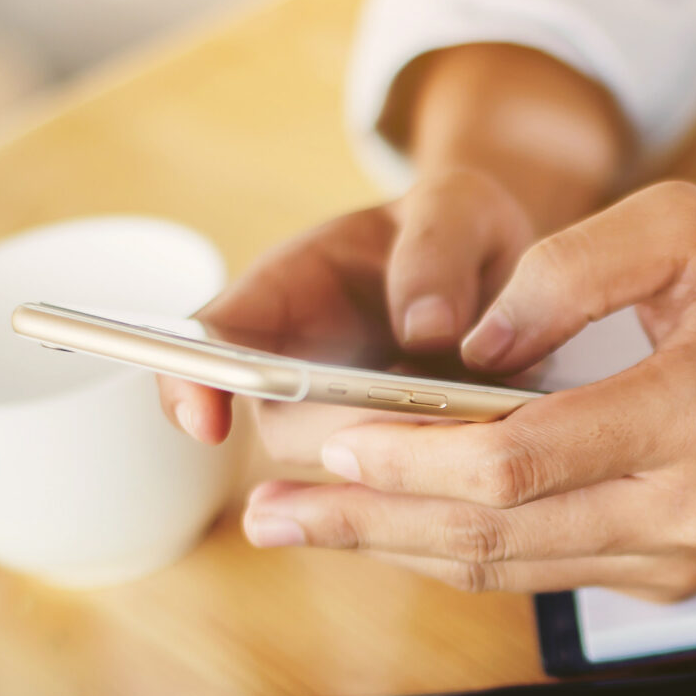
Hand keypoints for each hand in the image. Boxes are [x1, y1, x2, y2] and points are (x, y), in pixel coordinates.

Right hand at [158, 41, 625, 454]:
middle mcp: (299, 362)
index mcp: (287, 289)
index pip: (211, 339)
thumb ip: (436, 252)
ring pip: (342, 468)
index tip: (209, 425)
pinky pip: (394, 486)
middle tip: (434, 414)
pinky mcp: (392, 455)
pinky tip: (493, 450)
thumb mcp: (456, 209)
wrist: (502, 266)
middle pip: (284, 424)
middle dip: (345, 432)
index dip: (193, 382)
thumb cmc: (458, 226)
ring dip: (402, 459)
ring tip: (481, 416)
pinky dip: (438, 479)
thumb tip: (427, 332)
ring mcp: (341, 417)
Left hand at [238, 181, 695, 600]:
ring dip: (396, 545)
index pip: (521, 461)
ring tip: (300, 523)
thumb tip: (465, 339)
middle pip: (495, 534)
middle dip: (367, 519)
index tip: (330, 436)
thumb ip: (568, 268)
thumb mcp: (687, 228)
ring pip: (511, 568)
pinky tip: (392, 523)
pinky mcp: (678, 577)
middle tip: (269, 507)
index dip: (413, 456)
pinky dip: (463, 548)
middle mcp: (690, 509)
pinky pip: (547, 571)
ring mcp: (684, 557)